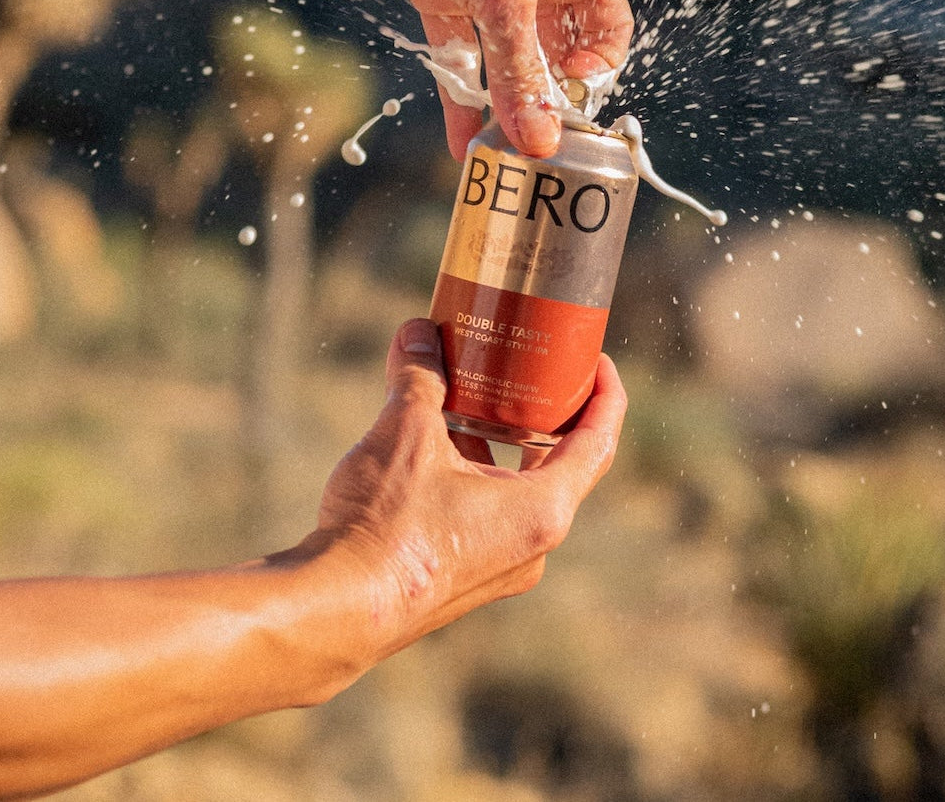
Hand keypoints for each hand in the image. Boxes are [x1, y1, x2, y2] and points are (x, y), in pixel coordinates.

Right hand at [310, 318, 625, 659]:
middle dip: (552, 414)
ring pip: (520, 490)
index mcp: (541, 509)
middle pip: (564, 465)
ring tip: (480, 397)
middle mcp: (534, 544)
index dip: (605, 394)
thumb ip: (419, 377)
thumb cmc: (385, 525)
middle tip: (537, 372)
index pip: (598, 442)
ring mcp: (502, 567)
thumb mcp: (406, 432)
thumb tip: (418, 333)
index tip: (597, 360)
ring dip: (505, 443)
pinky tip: (441, 445)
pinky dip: (479, 474)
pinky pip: (491, 513)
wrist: (338, 611)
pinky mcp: (467, 577)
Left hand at [337, 0, 633, 159]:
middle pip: (557, 52)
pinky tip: (458, 137)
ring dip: (502, 103)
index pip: (610, 30)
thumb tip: (539, 139)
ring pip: (508, 58)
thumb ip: (520, 71)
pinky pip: (465, 54)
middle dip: (544, 99)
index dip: (595, 73)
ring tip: (494, 152)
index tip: (566, 108)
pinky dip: (462, 93)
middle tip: (530, 144)